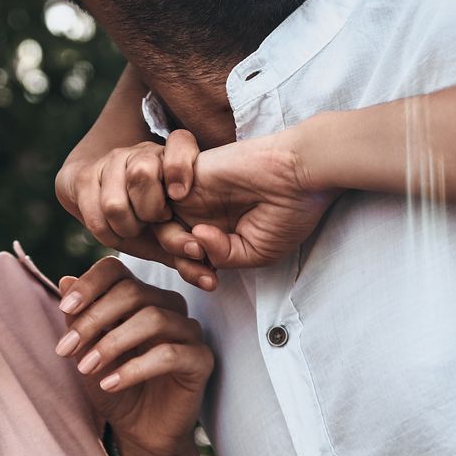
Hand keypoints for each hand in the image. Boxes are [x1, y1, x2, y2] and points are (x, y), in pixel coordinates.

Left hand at [55, 258, 212, 455]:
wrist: (139, 432)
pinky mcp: (201, 360)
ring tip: (85, 368)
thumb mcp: (87, 352)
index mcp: (140, 297)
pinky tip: (109, 384)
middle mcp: (167, 306)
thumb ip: (79, 318)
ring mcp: (188, 331)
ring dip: (112, 343)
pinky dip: (134, 368)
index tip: (64, 308)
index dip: (90, 284)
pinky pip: (169, 354)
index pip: (117, 271)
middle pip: (133, 292)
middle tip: (66, 349)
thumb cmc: (112, 386)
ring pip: (153, 319)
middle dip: (94, 319)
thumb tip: (65, 280)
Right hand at [56, 132, 217, 289]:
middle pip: (142, 173)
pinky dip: (107, 233)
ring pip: (115, 202)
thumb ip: (189, 254)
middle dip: (150, 210)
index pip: (179, 142)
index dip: (180, 165)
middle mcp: (141, 153)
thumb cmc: (146, 217)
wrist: (100, 199)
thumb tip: (210, 282)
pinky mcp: (84, 177)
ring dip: (127, 227)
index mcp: (170, 157)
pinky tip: (116, 231)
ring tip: (135, 229)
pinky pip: (94, 215)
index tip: (179, 195)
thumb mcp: (170, 231)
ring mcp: (110, 162)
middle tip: (155, 221)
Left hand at [173, 128, 339, 268]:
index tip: (211, 282)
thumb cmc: (288, 213)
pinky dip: (162, 206)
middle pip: (169, 241)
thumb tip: (195, 239)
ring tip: (195, 242)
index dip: (193, 273)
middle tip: (200, 261)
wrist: (299, 174)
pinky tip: (190, 220)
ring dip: (170, 239)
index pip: (189, 257)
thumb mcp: (256, 252)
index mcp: (220, 233)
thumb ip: (222, 256)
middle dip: (179, 259)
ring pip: (158, 221)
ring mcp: (195, 194)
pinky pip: (156, 189)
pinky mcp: (189, 173)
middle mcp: (204, 214)